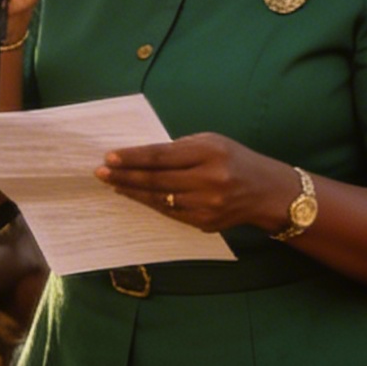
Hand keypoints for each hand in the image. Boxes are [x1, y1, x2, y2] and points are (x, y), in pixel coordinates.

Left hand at [97, 134, 294, 234]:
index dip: (133, 158)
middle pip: (156, 180)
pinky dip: (150, 204)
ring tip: (113, 184)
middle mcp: (208, 180)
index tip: (109, 157)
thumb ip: (179, 148)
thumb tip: (141, 156)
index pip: (161, 156)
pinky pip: (170, 213)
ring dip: (133, 192)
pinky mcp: (205, 223)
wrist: (266, 192)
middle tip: (100, 172)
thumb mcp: (211, 142)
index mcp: (209, 153)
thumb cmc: (234, 159)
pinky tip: (136, 196)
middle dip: (125, 176)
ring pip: (160, 200)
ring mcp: (207, 205)